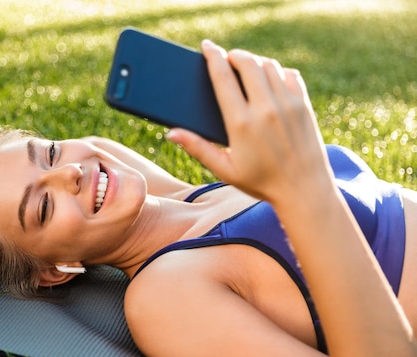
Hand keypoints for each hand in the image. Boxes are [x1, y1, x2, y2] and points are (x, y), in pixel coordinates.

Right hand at [166, 40, 332, 204]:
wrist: (304, 190)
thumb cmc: (261, 182)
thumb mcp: (224, 170)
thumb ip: (197, 148)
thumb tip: (172, 133)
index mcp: (240, 124)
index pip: (223, 77)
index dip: (212, 56)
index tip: (206, 46)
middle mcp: (265, 109)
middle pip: (247, 63)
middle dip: (234, 55)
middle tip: (227, 58)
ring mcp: (287, 104)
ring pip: (268, 65)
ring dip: (254, 61)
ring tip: (246, 68)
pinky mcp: (303, 104)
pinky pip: (288, 74)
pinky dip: (276, 70)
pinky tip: (269, 78)